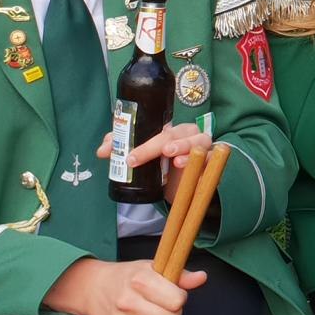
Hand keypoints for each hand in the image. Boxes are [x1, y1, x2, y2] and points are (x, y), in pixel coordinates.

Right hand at [43, 258, 205, 314]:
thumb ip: (181, 275)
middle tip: (166, 309)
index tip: (174, 295)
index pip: (176, 300)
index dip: (180, 298)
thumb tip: (201, 278)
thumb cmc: (130, 277)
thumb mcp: (154, 268)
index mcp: (140, 280)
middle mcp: (128, 301)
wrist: (94, 288)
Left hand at [94, 121, 214, 202]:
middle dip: (163, 145)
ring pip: (200, 142)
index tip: (130, 157)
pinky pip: (212, 161)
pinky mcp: (211, 164)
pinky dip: (205, 164)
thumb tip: (102, 151)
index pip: (160, 131)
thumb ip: (123, 148)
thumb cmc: (164, 164)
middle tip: (152, 156)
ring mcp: (203, 148)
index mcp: (173, 130)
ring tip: (176, 160)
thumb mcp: (144, 155)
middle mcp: (190, 135)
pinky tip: (194, 169)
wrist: (184, 184)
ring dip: (187, 149)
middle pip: (179, 135)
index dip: (145, 143)